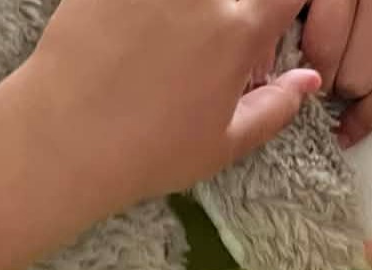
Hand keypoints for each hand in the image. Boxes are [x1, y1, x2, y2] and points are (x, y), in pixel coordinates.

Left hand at [16, 0, 320, 214]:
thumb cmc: (150, 152)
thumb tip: (308, 80)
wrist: (63, 138)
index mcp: (238, 30)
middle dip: (234, 14)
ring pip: (186, 0)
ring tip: (164, 52)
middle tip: (210, 50)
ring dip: (185, 16)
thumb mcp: (225, 144)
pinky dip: (140, 10)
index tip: (269, 21)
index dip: (285, 4)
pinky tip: (130, 42)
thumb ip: (275, 108)